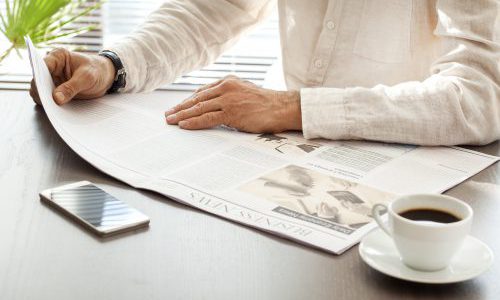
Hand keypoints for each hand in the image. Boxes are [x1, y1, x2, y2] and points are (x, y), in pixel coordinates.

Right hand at [29, 48, 114, 104]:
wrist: (106, 77)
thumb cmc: (97, 71)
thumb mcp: (87, 78)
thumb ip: (71, 87)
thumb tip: (56, 98)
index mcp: (57, 57)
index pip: (41, 66)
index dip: (39, 78)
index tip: (42, 91)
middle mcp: (51, 68)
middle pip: (38, 81)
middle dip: (41, 92)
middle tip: (48, 104)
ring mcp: (53, 80)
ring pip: (41, 92)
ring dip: (46, 101)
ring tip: (53, 110)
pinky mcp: (56, 91)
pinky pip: (49, 100)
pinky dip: (52, 105)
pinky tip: (58, 111)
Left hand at [164, 76, 301, 132]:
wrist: (281, 107)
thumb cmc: (266, 103)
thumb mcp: (245, 91)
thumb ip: (230, 94)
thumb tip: (215, 104)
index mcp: (228, 81)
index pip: (202, 91)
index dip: (188, 101)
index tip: (179, 107)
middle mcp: (225, 88)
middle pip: (197, 99)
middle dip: (180, 107)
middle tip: (168, 114)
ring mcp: (227, 100)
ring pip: (199, 108)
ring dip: (182, 115)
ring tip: (170, 120)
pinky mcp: (231, 113)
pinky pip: (207, 118)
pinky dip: (194, 122)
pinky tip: (184, 125)